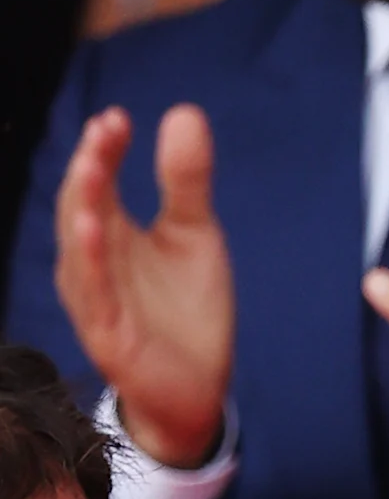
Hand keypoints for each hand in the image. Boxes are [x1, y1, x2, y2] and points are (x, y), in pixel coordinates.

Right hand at [51, 104, 232, 467]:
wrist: (198, 387)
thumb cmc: (186, 308)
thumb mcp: (194, 235)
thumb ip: (187, 180)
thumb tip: (183, 112)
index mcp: (111, 232)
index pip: (100, 180)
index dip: (106, 149)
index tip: (119, 117)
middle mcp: (93, 259)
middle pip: (84, 204)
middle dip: (93, 166)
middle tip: (106, 128)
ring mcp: (95, 295)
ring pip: (80, 245)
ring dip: (84, 204)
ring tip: (93, 166)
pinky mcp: (107, 331)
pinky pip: (94, 292)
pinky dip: (91, 260)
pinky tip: (94, 229)